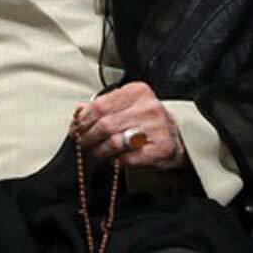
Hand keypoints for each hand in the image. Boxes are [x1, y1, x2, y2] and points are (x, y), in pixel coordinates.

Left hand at [69, 83, 186, 170]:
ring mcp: (156, 128)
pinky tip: (116, 158)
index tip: (76, 129)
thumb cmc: (146, 122)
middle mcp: (148, 107)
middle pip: (104, 125)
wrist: (176, 139)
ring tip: (98, 152)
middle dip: (88, 137)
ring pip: (114, 142)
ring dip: (100, 151)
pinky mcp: (159, 149)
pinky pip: (127, 159)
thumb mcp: (125, 106)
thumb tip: (78, 112)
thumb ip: (102, 106)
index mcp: (137, 91)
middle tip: (83, 143)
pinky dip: (116, 161)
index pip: (99, 105)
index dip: (83, 120)